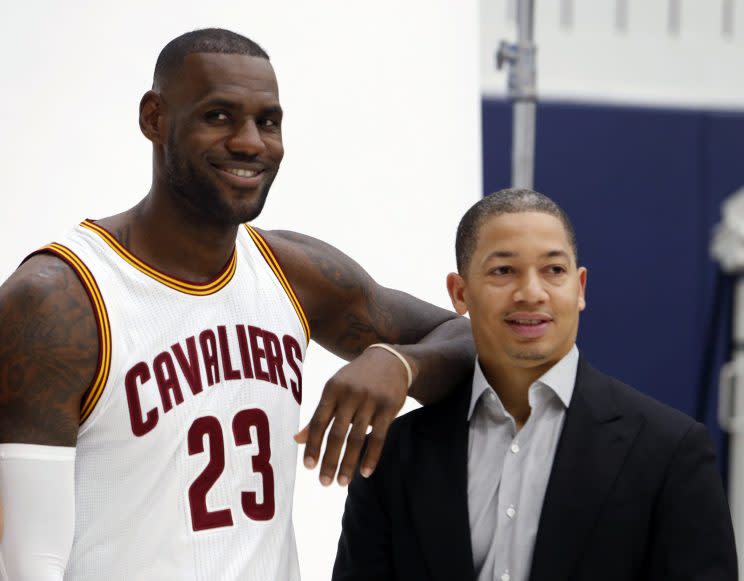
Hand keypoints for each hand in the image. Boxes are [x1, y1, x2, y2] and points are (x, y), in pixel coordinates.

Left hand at [294, 346, 410, 485]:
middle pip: (337, 434)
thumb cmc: (355, 378)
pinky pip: (379, 437)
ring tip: (342, 482)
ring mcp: (370, 401)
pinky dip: (371, 457)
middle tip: (324, 482)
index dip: (312, 445)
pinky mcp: (389, 407)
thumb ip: (318, 414)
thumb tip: (297, 439)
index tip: (308, 466)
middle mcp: (350, 395)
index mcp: (332, 390)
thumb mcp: (334, 389)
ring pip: (357, 439)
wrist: (389, 360)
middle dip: (329, 461)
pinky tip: (365, 473)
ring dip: (348, 463)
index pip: (318, 422)